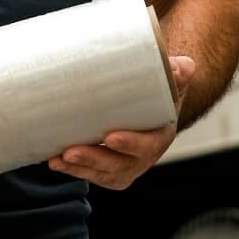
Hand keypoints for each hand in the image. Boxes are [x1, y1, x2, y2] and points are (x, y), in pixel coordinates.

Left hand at [47, 56, 194, 190]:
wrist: (151, 104)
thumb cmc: (157, 91)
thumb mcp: (169, 80)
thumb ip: (176, 72)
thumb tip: (186, 66)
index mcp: (158, 136)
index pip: (146, 145)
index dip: (130, 144)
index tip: (110, 137)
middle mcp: (141, 157)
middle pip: (118, 165)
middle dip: (93, 160)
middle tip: (70, 152)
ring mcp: (124, 165)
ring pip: (101, 173)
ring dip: (78, 169)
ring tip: (55, 159)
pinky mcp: (107, 167)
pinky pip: (91, 173)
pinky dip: (72, 170)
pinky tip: (52, 160)